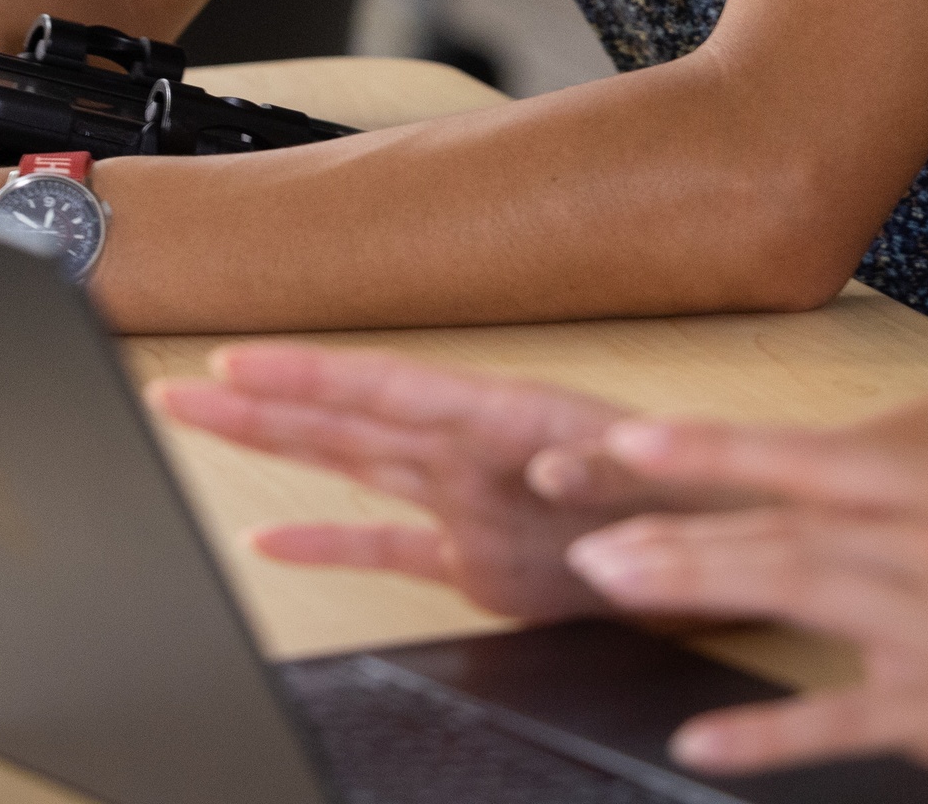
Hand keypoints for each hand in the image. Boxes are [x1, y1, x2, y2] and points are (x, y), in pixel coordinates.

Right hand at [153, 346, 752, 621]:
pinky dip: (333, 544)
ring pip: (354, 467)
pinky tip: (272, 540)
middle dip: (265, 401)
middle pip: (348, 420)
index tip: (241, 363)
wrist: (745, 541)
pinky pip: (391, 548)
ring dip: (281, 446)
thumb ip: (605, 472)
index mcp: (511, 419)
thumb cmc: (709, 490)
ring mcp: (471, 505)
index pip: (391, 390)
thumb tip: (551, 471)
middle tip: (182, 387)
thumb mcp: (665, 473)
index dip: (312, 376)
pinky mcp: (483, 564)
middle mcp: (475, 453)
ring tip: (205, 421)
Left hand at [559, 421, 927, 798]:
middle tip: (584, 538)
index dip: (709, 447)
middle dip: (674, 527)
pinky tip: (699, 741)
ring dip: (695, 589)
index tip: (626, 442)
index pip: (803, 455)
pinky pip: (840, 718)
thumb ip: (889, 517)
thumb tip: (782, 507)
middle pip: (782, 522)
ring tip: (613, 589)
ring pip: (798, 592)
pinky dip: (762, 730)